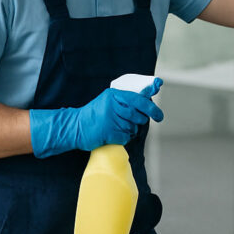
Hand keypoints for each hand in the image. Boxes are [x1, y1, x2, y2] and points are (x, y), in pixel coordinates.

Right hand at [29, 80, 163, 158]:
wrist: (75, 126)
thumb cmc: (95, 115)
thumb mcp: (109, 101)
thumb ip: (127, 100)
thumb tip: (149, 97)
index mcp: (114, 94)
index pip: (139, 99)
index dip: (151, 108)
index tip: (159, 116)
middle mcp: (113, 104)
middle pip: (139, 116)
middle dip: (139, 121)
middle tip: (130, 122)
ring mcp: (110, 118)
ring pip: (133, 128)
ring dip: (128, 130)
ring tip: (115, 127)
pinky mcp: (108, 131)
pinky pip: (125, 137)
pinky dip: (122, 138)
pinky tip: (112, 134)